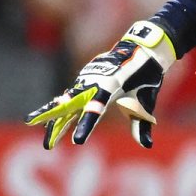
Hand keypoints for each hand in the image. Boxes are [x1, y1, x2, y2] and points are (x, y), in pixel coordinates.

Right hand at [26, 21, 175, 148]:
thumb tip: (147, 145)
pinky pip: (70, 96)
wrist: (142, 49)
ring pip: (66, 101)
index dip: (86, 124)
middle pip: (71, 105)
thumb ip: (143, 123)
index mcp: (112, 85)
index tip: (78, 141)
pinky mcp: (84, 78)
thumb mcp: (146, 100)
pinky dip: (61, 110)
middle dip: (56, 124)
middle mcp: (95, 81)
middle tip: (47, 145)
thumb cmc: (146, 75)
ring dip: (54, 120)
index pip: (96, 108)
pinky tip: (52, 123)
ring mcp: (87, 78)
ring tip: (48, 141)